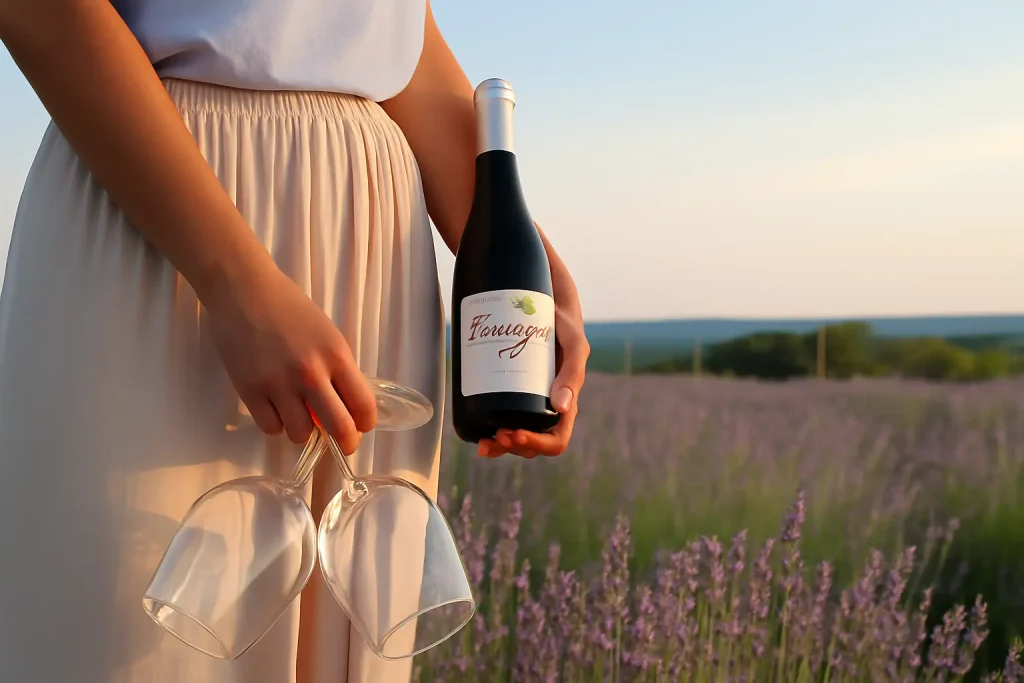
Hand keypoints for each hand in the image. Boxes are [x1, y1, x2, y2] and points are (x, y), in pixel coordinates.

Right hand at [204, 265, 377, 454]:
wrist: (244, 290)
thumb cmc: (289, 307)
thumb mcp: (327, 334)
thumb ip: (337, 369)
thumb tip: (344, 406)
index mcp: (336, 356)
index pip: (363, 405)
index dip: (365, 423)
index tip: (360, 426)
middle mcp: (311, 373)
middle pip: (338, 428)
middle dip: (345, 441)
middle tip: (342, 442)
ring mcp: (279, 384)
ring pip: (301, 434)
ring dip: (303, 430)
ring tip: (299, 414)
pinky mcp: (250, 390)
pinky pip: (271, 427)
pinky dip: (276, 424)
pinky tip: (276, 408)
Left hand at [478, 270, 589, 458]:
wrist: (544, 298)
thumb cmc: (564, 324)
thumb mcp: (574, 344)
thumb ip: (573, 371)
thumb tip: (563, 408)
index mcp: (566, 403)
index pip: (555, 439)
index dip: (535, 444)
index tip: (513, 434)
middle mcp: (546, 405)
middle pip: (531, 442)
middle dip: (511, 446)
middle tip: (492, 436)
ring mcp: (527, 397)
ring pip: (514, 433)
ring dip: (499, 445)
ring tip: (481, 440)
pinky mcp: (509, 386)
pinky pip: (500, 414)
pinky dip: (487, 426)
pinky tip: (474, 428)